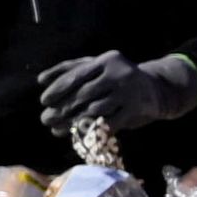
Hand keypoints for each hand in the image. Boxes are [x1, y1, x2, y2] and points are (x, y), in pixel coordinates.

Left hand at [34, 50, 196, 134]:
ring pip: (94, 110)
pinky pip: (109, 122)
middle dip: (61, 109)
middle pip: (83, 94)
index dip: (58, 89)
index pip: (76, 75)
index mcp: (106, 60)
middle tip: (46, 120)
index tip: (44, 101)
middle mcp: (119, 73)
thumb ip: (69, 70)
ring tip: (57, 129)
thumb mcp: (96, 68)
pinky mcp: (136, 109)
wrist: (155, 89)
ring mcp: (129, 91)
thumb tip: (41, 79)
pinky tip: (79, 135)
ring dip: (72, 122)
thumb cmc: (115, 78)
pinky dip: (91, 130)